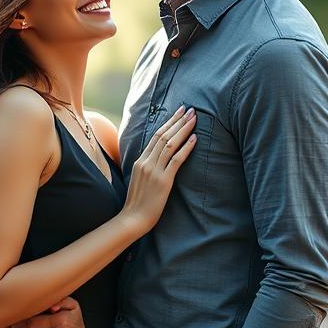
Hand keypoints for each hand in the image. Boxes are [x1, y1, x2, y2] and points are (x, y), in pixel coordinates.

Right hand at [121, 106, 196, 235]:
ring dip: (184, 130)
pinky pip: (176, 160)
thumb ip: (146, 168)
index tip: (178, 113)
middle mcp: (146, 162)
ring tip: (194, 119)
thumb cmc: (137, 203)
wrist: (132, 218)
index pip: (155, 136)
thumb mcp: (139, 180)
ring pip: (170, 144)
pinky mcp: (163, 181)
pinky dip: (186, 147)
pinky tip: (194, 139)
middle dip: (178, 121)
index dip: (168, 123)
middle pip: (163, 136)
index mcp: (140, 161)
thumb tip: (156, 159)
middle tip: (190, 109)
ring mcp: (154, 171)